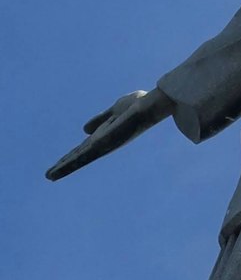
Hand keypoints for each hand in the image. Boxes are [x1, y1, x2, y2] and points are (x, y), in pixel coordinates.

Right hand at [46, 87, 169, 180]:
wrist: (153, 104)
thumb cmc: (139, 106)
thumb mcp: (115, 111)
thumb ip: (101, 119)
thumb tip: (84, 130)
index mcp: (105, 136)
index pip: (84, 149)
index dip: (70, 156)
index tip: (57, 165)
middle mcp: (104, 142)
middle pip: (80, 156)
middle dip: (64, 166)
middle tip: (48, 175)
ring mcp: (105, 143)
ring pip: (81, 158)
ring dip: (64, 166)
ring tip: (49, 175)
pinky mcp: (105, 141)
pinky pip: (87, 152)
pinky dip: (74, 160)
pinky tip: (64, 164)